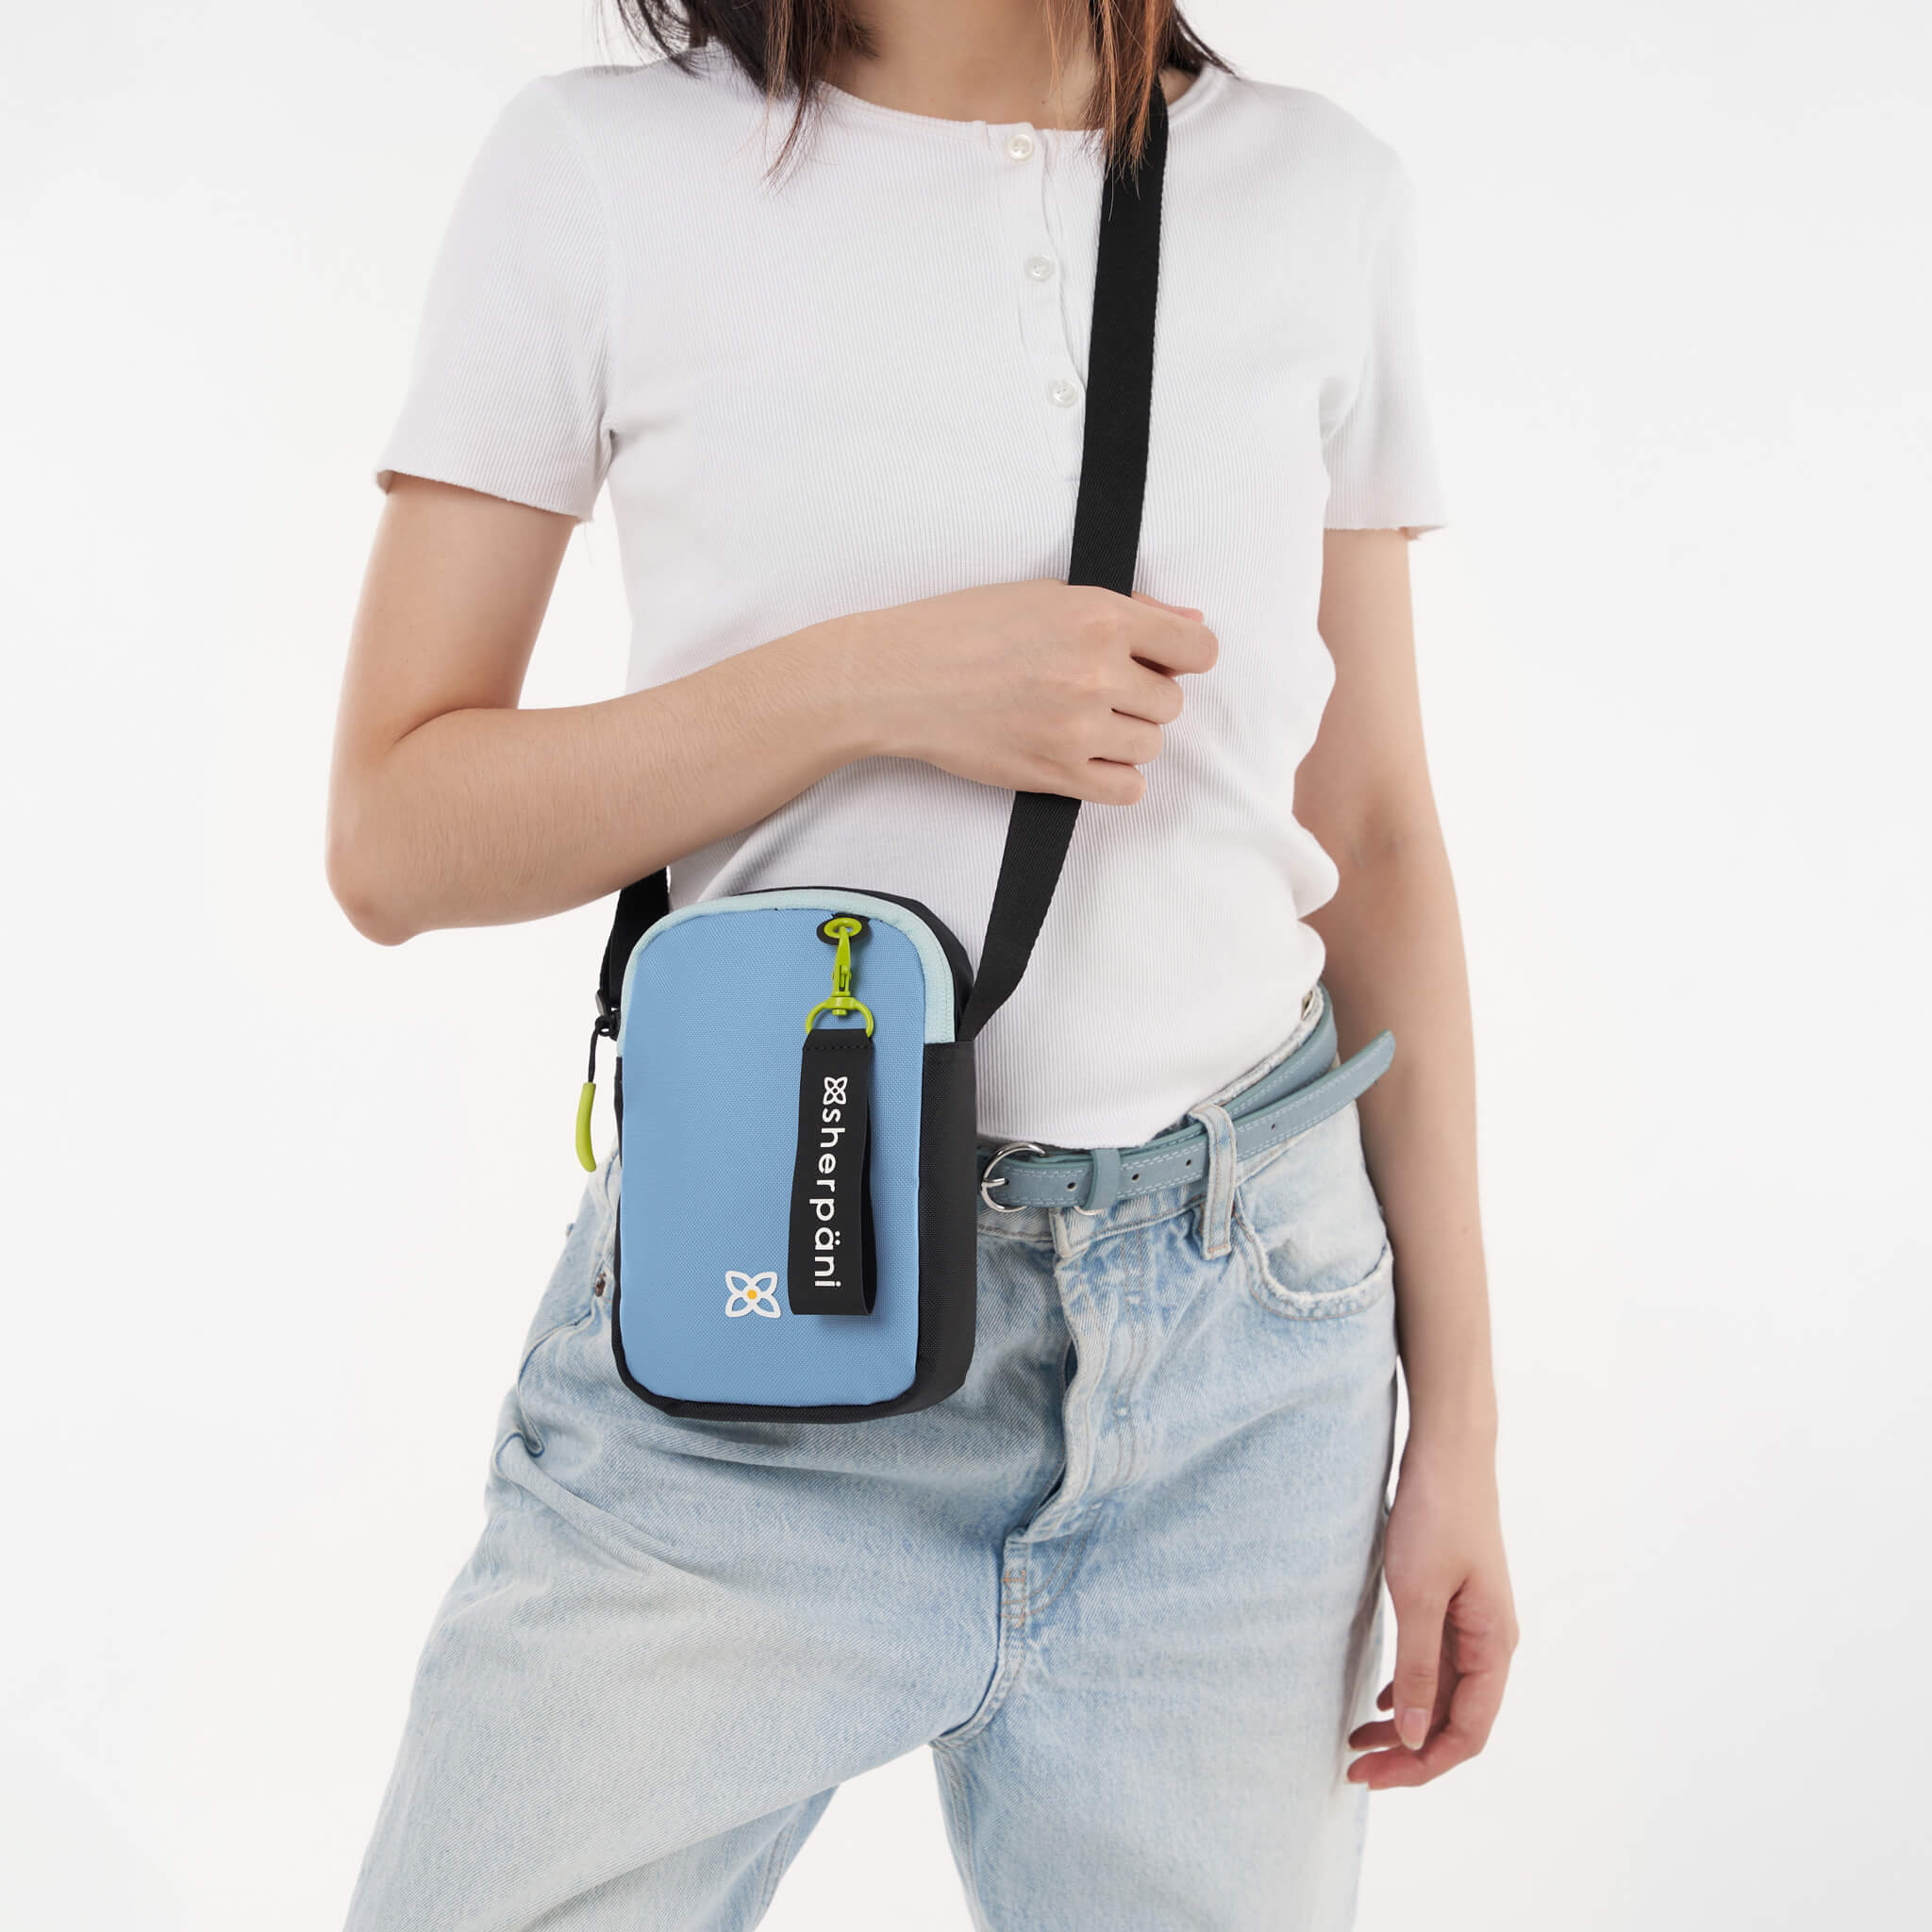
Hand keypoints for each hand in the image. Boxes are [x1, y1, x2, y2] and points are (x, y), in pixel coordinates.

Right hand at [839, 580, 1217, 804]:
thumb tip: (1191, 621)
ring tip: (1080, 722)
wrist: (900, 677)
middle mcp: (1095, 672)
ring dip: (1125, 738)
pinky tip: (1083, 758)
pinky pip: (1127, 790)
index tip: (1168, 662)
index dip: (1187, 656)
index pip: (1195, 647)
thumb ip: (1128, 610)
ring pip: (1151, 746)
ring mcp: (1077, 727)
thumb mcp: (1047, 596)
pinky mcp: (1056, 773)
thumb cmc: (964, 629)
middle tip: (1096, 690)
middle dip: (1141, 697)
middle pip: (1171, 702)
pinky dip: (1113, 778)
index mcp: (1100, 616)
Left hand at [1348, 1438, 1516, 1789]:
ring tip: (1357, 1740)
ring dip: (1405, 1723)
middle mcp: (1492, 1643)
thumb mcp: (1418, 1594)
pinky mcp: (1456, 1603)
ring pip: (1443, 1695)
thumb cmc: (1436, 1515)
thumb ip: (1417, 1667)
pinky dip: (1409, 1689)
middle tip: (1354, 1768)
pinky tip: (1380, 1698)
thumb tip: (1413, 1735)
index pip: (1466, 1733)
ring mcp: (1475, 1623)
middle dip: (1407, 1752)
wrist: (1449, 1451)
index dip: (1421, 1765)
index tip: (1372, 1777)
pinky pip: (1437, 1665)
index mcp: (1494, 1647)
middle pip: (1455, 1722)